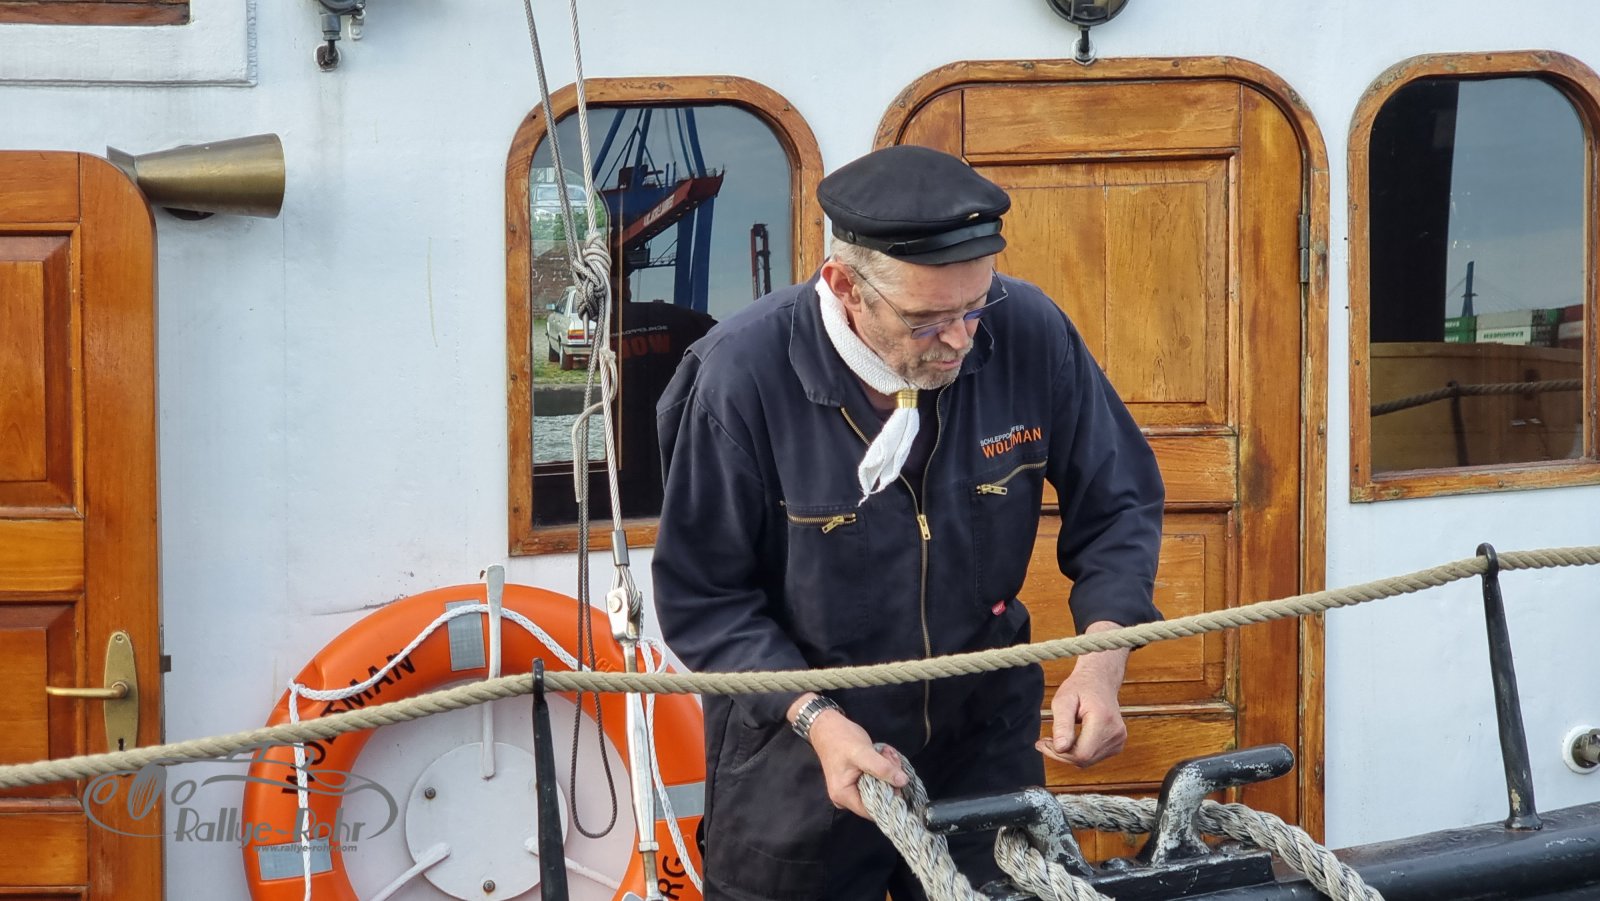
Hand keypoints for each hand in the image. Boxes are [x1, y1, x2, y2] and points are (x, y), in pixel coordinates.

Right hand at [789, 695, 905, 818]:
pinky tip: (882, 753)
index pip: (874, 810)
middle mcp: (846, 798)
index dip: (890, 797)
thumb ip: (882, 768)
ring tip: (885, 752)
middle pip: (879, 798)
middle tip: (890, 757)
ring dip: (888, 770)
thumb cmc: (841, 739)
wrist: (827, 726)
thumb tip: (903, 782)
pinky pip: (876, 779)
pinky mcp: (857, 780)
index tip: (898, 779)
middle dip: (889, 779)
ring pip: (880, 787)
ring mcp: (851, 789)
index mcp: (844, 796)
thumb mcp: (863, 752)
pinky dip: (883, 767)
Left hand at [1036, 621, 1129, 766]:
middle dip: (1061, 754)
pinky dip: (1079, 752)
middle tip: (1044, 741)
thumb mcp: (1063, 700)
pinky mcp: (1117, 743)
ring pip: (1088, 760)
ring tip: (1056, 738)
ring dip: (1069, 754)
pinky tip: (1070, 739)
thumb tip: (1060, 748)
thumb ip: (1062, 725)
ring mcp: (1119, 739)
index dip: (1059, 754)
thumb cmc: (1080, 687)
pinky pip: (1093, 757)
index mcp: (1104, 721)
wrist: (1100, 680)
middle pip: (1084, 759)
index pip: (1081, 754)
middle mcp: (1116, 733)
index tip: (1043, 743)